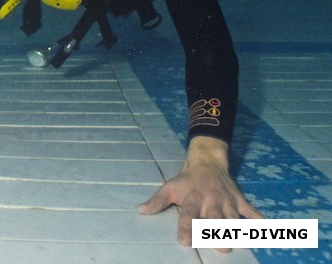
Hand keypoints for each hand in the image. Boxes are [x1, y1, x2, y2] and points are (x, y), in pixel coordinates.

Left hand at [138, 136, 262, 250]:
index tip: (184, 240)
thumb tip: (141, 211)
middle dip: (216, 231)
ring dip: (236, 229)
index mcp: (193, 199)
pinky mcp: (240, 200)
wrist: (207, 162)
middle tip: (219, 246)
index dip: (186, 227)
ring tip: (237, 242)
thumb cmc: (187, 181)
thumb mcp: (170, 188)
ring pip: (233, 216)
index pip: (188, 214)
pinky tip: (267, 229)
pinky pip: (251, 211)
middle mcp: (211, 201)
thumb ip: (157, 201)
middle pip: (214, 218)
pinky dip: (259, 220)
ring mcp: (227, 201)